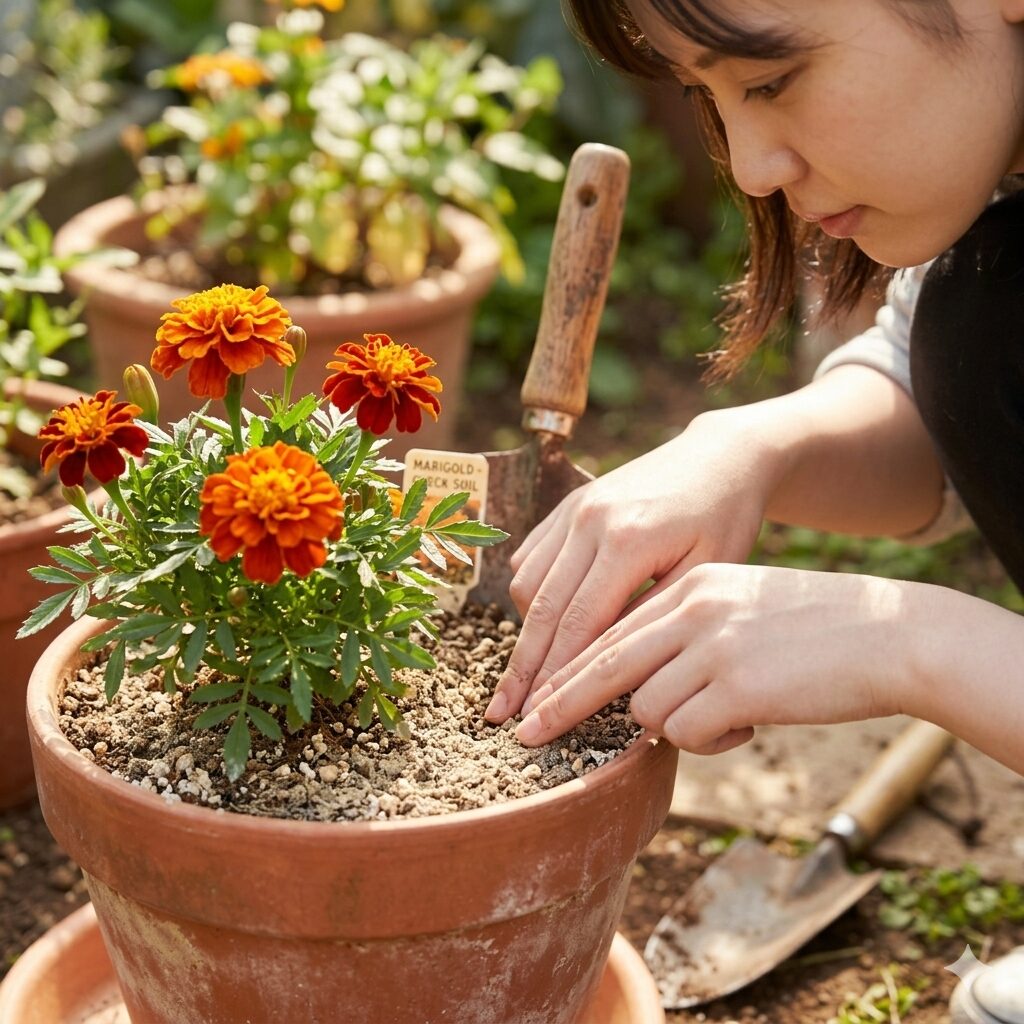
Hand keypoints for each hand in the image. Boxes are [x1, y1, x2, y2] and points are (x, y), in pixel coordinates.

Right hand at [484, 412, 775, 723]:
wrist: (720, 456)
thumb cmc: (726, 519)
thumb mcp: (708, 573)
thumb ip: (655, 617)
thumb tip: (611, 669)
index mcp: (628, 541)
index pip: (579, 623)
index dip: (555, 675)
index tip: (537, 715)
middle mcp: (589, 521)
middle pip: (543, 608)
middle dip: (521, 667)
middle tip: (501, 713)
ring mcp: (574, 509)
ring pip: (529, 583)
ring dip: (526, 631)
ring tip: (525, 676)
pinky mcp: (569, 505)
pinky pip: (532, 556)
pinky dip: (530, 594)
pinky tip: (540, 624)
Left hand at [514, 563, 922, 751]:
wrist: (889, 631)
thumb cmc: (813, 627)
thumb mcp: (739, 609)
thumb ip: (684, 638)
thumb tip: (637, 695)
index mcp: (689, 585)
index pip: (608, 631)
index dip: (565, 670)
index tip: (534, 699)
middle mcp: (692, 607)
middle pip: (603, 665)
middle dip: (560, 706)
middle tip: (525, 737)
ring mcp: (713, 643)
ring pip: (647, 708)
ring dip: (675, 727)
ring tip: (728, 714)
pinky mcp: (738, 683)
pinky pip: (688, 733)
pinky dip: (709, 742)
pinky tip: (750, 723)